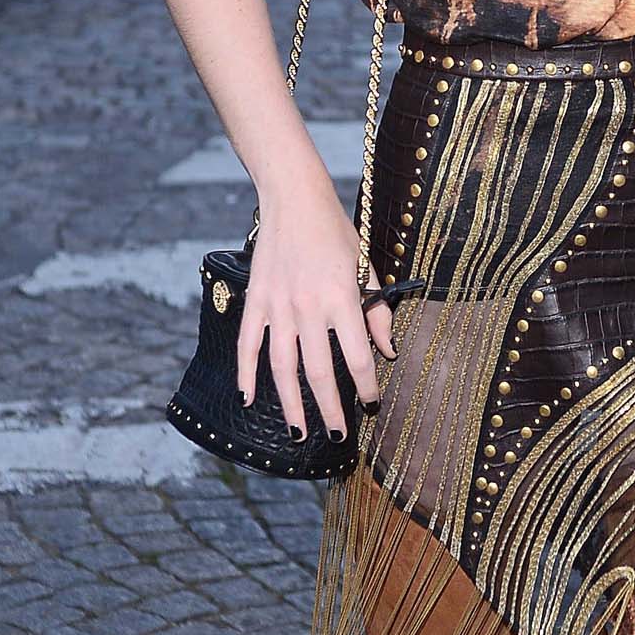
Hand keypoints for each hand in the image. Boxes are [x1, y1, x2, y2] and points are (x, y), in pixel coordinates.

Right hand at [240, 180, 396, 437]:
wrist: (293, 199)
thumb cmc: (336, 232)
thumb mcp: (366, 266)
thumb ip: (377, 311)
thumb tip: (387, 351)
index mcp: (341, 298)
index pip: (358, 356)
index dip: (367, 386)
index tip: (372, 404)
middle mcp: (309, 307)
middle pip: (320, 371)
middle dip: (330, 409)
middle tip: (338, 435)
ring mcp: (278, 306)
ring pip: (283, 367)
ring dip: (291, 404)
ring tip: (300, 433)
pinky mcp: (256, 301)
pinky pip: (249, 346)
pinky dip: (247, 374)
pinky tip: (250, 399)